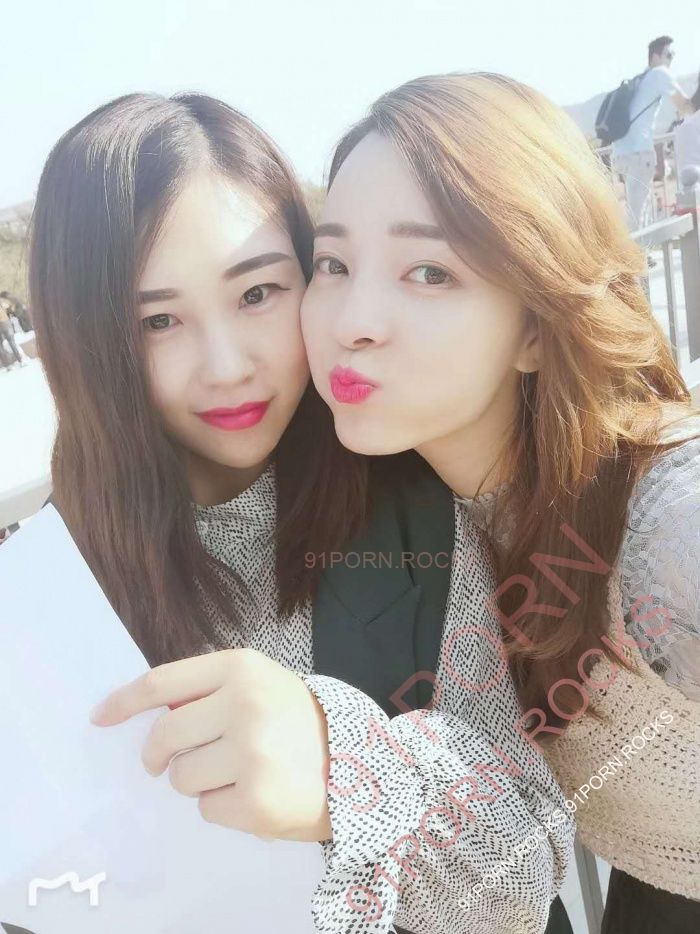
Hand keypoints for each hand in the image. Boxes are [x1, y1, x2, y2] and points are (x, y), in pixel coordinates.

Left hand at [90, 648, 331, 842]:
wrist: (357, 763)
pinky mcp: (256, 800)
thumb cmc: (298, 720)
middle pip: (164, 736)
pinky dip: (222, 806)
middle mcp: (245, 705)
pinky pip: (206, 809)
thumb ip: (210, 690)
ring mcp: (251, 754)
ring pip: (180, 777)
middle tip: (168, 762)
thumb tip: (150, 714)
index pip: (163, 683)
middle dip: (158, 755)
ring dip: (197, 781)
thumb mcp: (261, 683)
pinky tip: (254, 793)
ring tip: (235, 773)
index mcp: (242, 668)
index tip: (101, 718)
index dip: (124, 702)